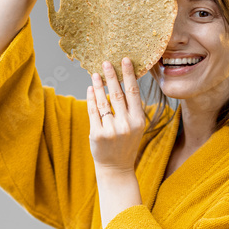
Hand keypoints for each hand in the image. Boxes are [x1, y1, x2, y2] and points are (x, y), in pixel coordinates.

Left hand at [87, 58, 144, 174]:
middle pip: (118, 94)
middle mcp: (126, 124)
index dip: (129, 75)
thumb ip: (131, 109)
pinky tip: (90, 89)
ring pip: (103, 101)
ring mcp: (111, 130)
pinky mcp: (97, 134)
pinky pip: (93, 111)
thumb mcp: (135, 127)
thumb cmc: (126, 144)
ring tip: (95, 74)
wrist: (116, 167)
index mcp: (138, 120)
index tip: (125, 60)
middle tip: (106, 62)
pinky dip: (91, 98)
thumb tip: (122, 83)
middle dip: (111, 76)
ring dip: (99, 85)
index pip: (133, 93)